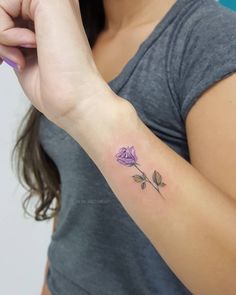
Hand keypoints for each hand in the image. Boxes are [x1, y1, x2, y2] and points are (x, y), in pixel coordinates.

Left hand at [0, 0, 106, 122]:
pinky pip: (3, 3)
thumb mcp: (22, 52)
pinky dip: (4, 31)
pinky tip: (30, 46)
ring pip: (1, 3)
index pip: (12, 11)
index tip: (11, 57)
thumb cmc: (57, 86)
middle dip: (0, 34)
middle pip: (5, 6)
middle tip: (14, 57)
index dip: (3, 33)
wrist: (75, 100)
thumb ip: (10, 33)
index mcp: (52, 14)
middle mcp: (55, 3)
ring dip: (1, 34)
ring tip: (22, 55)